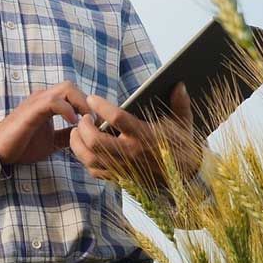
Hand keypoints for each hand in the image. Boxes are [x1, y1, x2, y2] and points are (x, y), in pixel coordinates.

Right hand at [0, 81, 93, 165]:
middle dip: (87, 102)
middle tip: (95, 122)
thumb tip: (85, 136)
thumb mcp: (51, 141)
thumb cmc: (22, 144)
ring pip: (66, 89)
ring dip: (81, 103)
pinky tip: (73, 122)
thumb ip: (66, 135)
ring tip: (87, 121)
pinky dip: (67, 109)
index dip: (88, 105)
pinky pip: (53, 101)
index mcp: (48, 103)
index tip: (98, 122)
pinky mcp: (32, 110)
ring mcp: (37, 101)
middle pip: (72, 87)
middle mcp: (44, 97)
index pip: (73, 94)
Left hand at [70, 82, 204, 188]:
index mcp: (145, 134)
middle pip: (96, 141)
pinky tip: (85, 149)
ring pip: (91, 158)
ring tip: (77, 132)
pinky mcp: (121, 178)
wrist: (186, 176)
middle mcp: (132, 152)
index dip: (101, 107)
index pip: (116, 118)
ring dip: (78, 144)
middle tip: (83, 118)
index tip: (92, 99)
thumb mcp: (183, 122)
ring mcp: (124, 167)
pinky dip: (86, 159)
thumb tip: (180, 84)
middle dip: (84, 127)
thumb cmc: (181, 145)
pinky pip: (95, 171)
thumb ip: (180, 102)